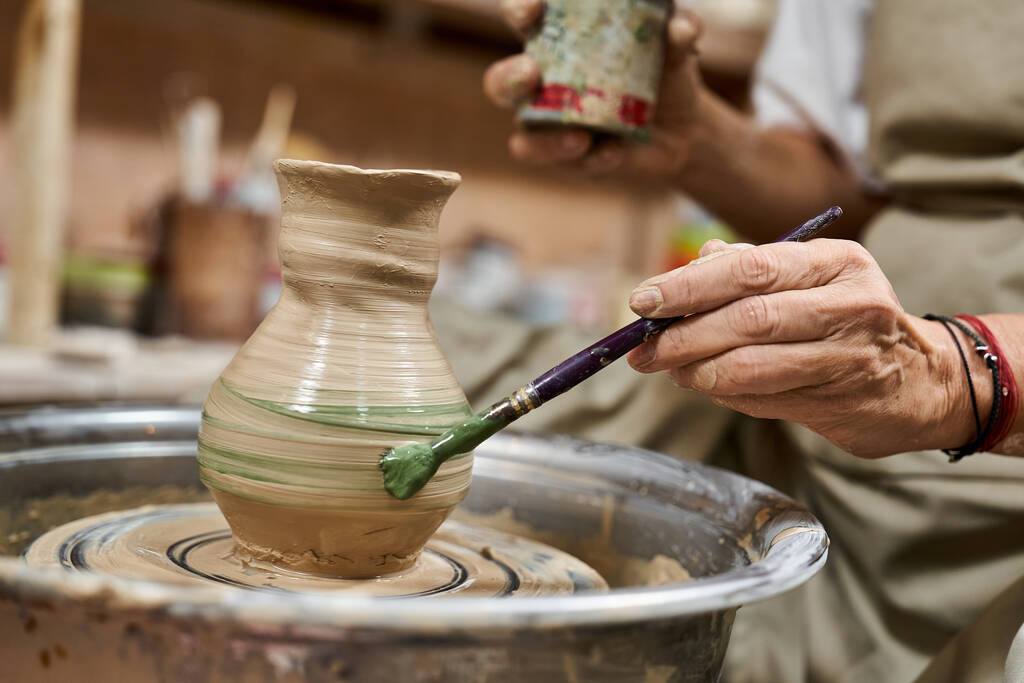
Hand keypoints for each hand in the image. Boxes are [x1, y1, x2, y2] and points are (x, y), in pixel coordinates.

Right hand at [483, 0, 704, 175]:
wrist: (683, 129)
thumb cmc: (664, 74)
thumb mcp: (676, 49)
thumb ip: (678, 32)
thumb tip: (680, 29)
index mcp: (558, 43)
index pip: (521, 19)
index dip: (518, 9)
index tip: (533, 9)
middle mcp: (543, 86)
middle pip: (499, 84)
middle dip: (508, 80)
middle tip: (530, 76)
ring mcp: (552, 128)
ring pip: (524, 140)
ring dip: (546, 142)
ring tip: (580, 138)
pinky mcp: (571, 160)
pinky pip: (568, 165)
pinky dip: (592, 160)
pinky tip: (614, 152)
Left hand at [624, 239, 984, 457]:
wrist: (923, 381)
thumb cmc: (847, 318)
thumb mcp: (811, 277)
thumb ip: (749, 268)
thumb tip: (688, 266)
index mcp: (838, 262)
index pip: (750, 268)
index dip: (688, 286)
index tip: (642, 302)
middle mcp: (850, 306)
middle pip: (748, 320)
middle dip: (682, 336)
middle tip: (641, 349)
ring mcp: (849, 359)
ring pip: (752, 367)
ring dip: (697, 371)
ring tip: (667, 369)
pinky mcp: (841, 405)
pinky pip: (763, 399)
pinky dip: (723, 393)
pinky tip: (702, 384)